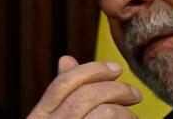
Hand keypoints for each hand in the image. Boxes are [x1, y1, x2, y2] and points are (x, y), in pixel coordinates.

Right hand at [27, 55, 141, 118]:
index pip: (64, 83)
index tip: (116, 68)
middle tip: (134, 93)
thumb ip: (63, 93)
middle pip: (85, 95)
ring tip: (132, 115)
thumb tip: (66, 59)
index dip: (93, 70)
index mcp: (38, 116)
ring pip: (102, 112)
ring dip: (122, 109)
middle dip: (114, 88)